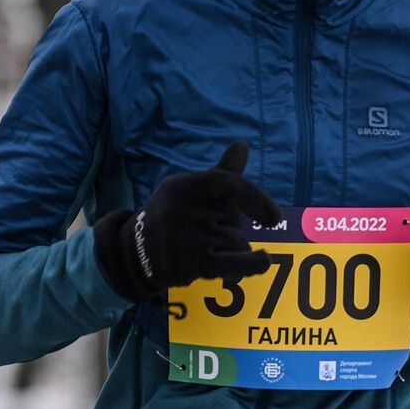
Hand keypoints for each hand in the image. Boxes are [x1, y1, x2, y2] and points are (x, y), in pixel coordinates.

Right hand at [93, 142, 279, 302]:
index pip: (230, 184)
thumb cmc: (170, 215)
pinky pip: (234, 262)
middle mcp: (187, 208)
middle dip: (227, 228)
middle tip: (200, 233)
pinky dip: (252, 264)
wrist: (135, 252)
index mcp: (186, 185)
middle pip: (234, 219)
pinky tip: (263, 262)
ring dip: (229, 250)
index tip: (274, 217)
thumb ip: (222, 172)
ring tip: (203, 250)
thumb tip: (243, 144)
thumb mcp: (189, 190)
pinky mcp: (194, 262)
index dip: (256, 199)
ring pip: (236, 242)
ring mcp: (190, 236)